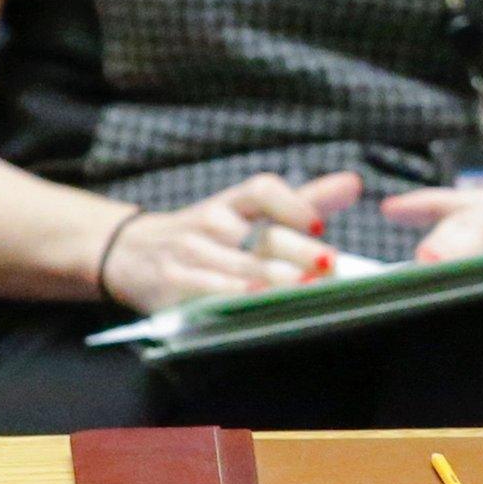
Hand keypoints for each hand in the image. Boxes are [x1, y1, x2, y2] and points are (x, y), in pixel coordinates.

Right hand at [100, 172, 360, 311]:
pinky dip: (232, 295)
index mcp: (231, 203)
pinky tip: (256, 300)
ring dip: (274, 278)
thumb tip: (353, 183)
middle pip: (259, 235)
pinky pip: (205, 289)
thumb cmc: (206, 236)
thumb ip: (300, 203)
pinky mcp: (171, 284)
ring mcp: (189, 254)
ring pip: (238, 266)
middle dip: (296, 251)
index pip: (260, 190)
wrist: (128, 253)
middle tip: (328, 263)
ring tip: (306, 286)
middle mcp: (210, 223)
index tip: (321, 223)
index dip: (292, 204)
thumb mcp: (246, 214)